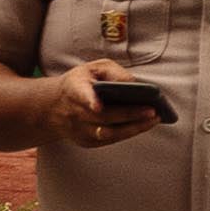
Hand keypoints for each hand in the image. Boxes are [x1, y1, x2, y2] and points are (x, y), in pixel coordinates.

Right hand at [43, 59, 162, 149]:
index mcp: (74, 89)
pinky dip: (128, 133)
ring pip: (108, 133)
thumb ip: (112, 72)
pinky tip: (145, 124)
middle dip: (129, 114)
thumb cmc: (82, 82)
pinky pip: (110, 140)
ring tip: (154, 119)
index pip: (80, 95)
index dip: (89, 101)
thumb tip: (134, 84)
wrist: (55, 106)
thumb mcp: (92, 68)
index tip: (98, 107)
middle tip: (152, 110)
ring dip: (133, 127)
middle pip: (103, 117)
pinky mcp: (86, 141)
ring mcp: (79, 130)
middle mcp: (74, 112)